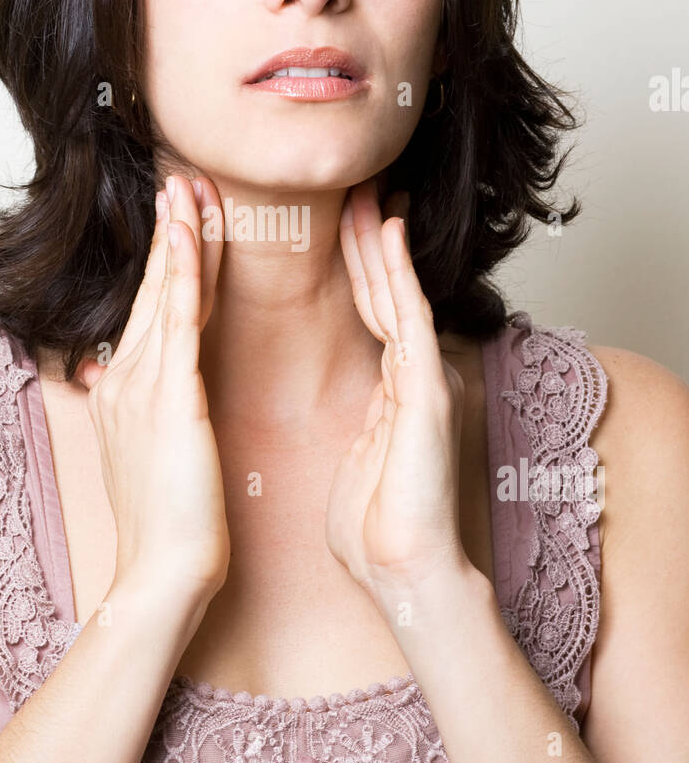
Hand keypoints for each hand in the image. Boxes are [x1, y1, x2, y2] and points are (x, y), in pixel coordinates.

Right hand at [77, 174, 229, 601]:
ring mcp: (142, 387)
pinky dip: (181, 272)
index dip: (167, 265)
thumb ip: (137, 414)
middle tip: (184, 182)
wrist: (163, 573)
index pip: (151, 314)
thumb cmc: (169, 526)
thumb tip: (115, 384)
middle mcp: (124, 380)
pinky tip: (190, 234)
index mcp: (123, 393)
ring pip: (162, 294)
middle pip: (151, 291)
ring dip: (177, 237)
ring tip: (189, 187)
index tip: (184, 222)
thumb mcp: (146, 459)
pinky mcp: (169, 399)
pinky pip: (176, 320)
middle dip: (171, 235)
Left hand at [325, 178, 467, 601]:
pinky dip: (397, 272)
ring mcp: (421, 381)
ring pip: (396, 294)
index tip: (336, 227)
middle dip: (366, 241)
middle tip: (354, 189)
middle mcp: (410, 378)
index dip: (355, 268)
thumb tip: (351, 428)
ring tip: (366, 193)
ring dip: (379, 242)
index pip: (368, 315)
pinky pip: (408, 319)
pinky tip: (386, 231)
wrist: (403, 573)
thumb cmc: (375, 532)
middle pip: (382, 294)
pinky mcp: (425, 391)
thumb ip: (358, 432)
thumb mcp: (353, 463)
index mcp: (390, 392)